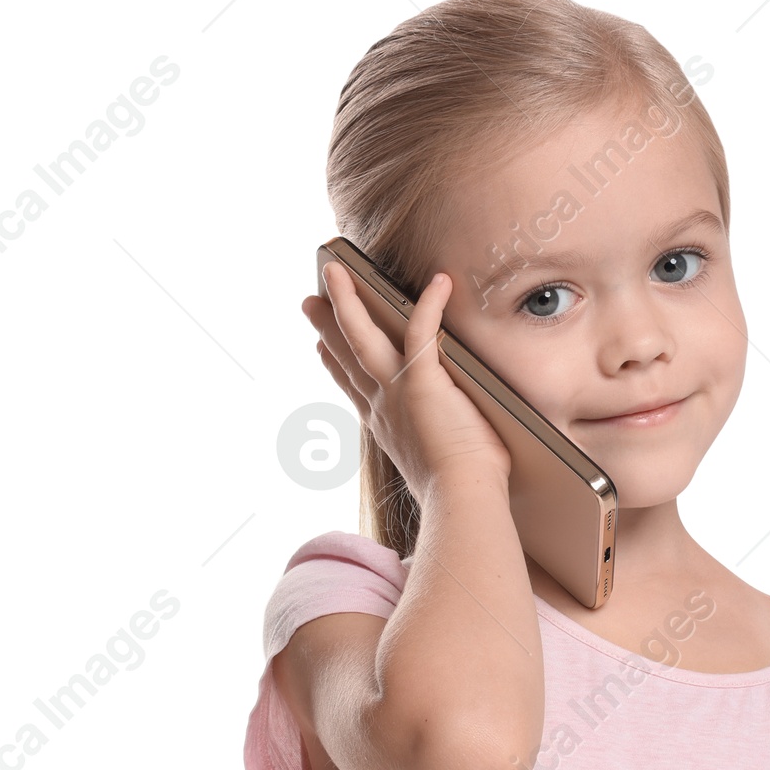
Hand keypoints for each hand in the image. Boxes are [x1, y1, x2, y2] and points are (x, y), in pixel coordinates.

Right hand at [301, 262, 510, 507]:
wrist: (460, 499)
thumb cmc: (459, 490)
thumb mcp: (434, 464)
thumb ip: (434, 446)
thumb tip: (452, 450)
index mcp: (386, 426)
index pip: (355, 389)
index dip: (336, 366)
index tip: (321, 349)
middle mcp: (384, 406)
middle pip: (348, 356)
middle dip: (328, 326)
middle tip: (309, 302)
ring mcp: (398, 391)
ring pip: (363, 336)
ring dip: (347, 301)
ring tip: (334, 270)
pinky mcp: (423, 381)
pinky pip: (422, 331)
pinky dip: (429, 304)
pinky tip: (440, 281)